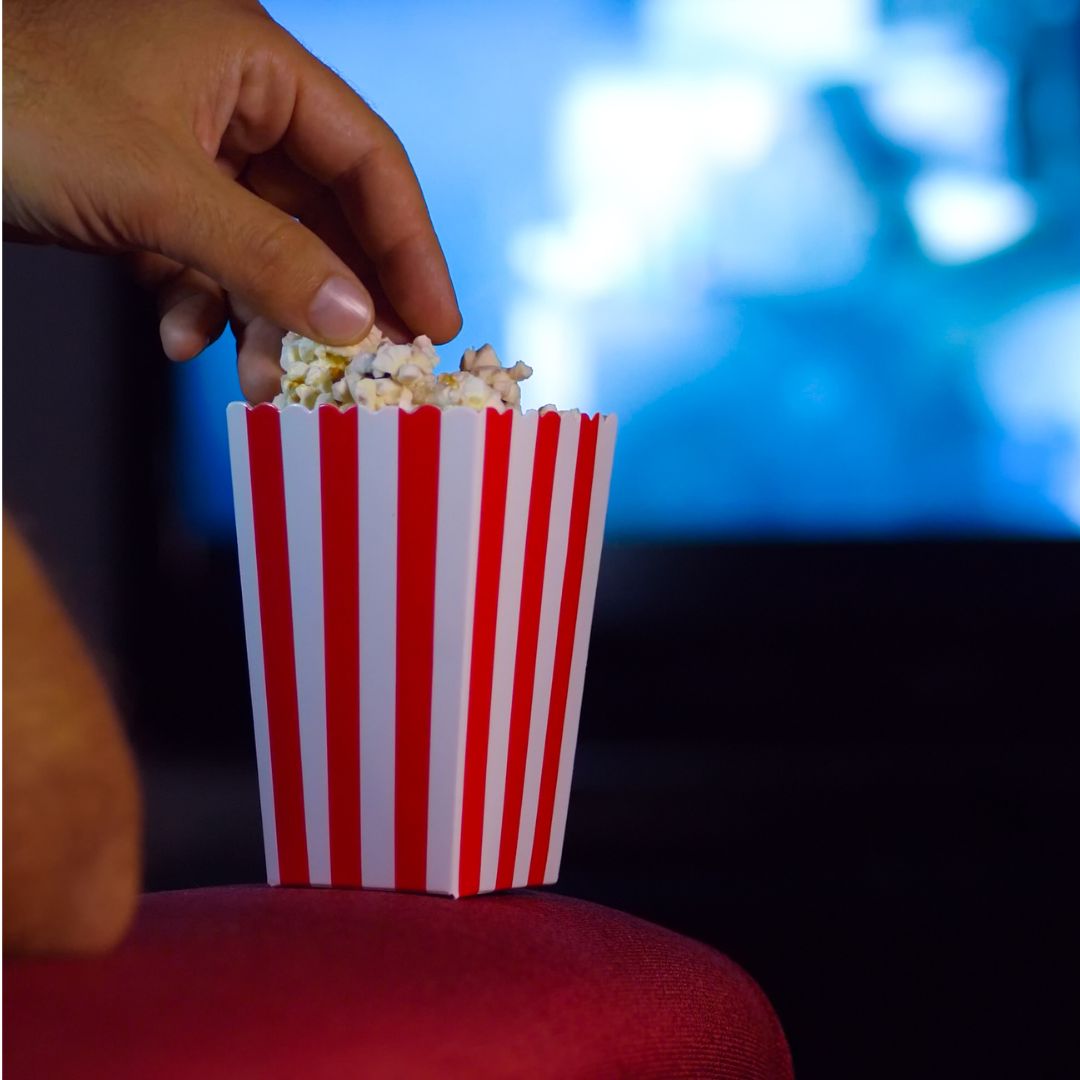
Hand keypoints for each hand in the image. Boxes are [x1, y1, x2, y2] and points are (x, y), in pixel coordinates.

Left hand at [3, 0, 460, 400]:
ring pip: (265, 246)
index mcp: (252, 60)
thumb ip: (266, 256)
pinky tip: (180, 338)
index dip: (410, 244)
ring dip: (268, 317)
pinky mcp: (145, 192)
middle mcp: (230, 99)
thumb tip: (359, 323)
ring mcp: (187, 148)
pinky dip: (203, 305)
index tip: (436, 321)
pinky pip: (206, 259)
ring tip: (269, 382)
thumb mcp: (154, 189)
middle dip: (337, 296)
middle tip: (368, 368)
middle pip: (323, 211)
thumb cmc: (10, 109)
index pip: (367, 157)